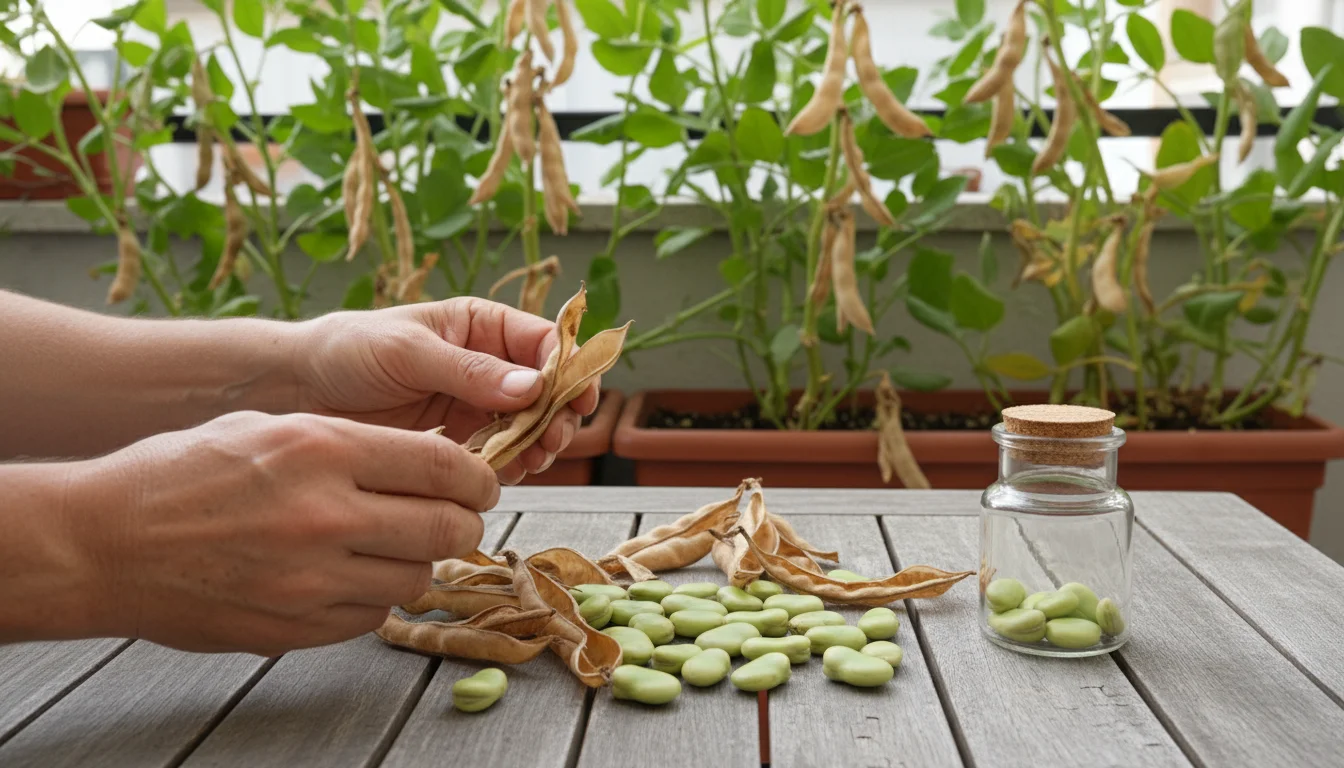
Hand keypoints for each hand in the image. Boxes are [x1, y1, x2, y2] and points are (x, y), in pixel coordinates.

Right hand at [66, 411, 493, 655]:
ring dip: (419, 562)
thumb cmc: (181, 474)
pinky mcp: (296, 628)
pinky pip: (372, 617)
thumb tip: (426, 462)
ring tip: (394, 546)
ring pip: (416, 578)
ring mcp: (311, 579)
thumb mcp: (271, 428)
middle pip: (446, 529)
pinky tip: (349, 576)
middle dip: (464, 523)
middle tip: (457, 519)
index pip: (444, 467)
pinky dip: (374, 597)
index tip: (481, 483)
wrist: (103, 543)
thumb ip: (352, 444)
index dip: (477, 477)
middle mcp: (325, 515)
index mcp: (322, 449)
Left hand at [291, 297, 599, 484]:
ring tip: (530, 460)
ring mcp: (474, 404)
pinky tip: (502, 473)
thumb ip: (469, 370)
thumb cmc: (348, 350)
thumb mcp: (408, 352)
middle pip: (546, 389)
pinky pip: (498, 453)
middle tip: (549, 440)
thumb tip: (531, 386)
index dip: (569, 369)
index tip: (576, 399)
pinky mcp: (456, 440)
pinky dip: (508, 465)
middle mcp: (485, 364)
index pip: (544, 342)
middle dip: (556, 415)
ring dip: (537, 444)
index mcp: (480, 326)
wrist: (298, 390)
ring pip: (528, 425)